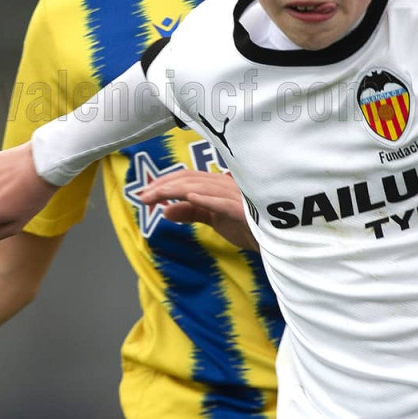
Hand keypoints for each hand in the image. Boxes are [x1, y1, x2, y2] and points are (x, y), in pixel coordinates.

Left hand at [138, 170, 258, 251]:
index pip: (186, 177)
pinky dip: (205, 198)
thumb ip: (191, 212)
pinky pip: (222, 202)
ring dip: (174, 191)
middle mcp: (225, 185)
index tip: (144, 194)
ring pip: (200, 187)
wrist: (274, 241)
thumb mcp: (213, 219)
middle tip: (142, 197)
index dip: (164, 182)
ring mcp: (235, 196)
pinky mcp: (243, 210)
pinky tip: (189, 198)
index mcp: (217, 185)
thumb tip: (165, 210)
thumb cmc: (246, 226)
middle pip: (189, 179)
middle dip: (162, 186)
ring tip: (155, 197)